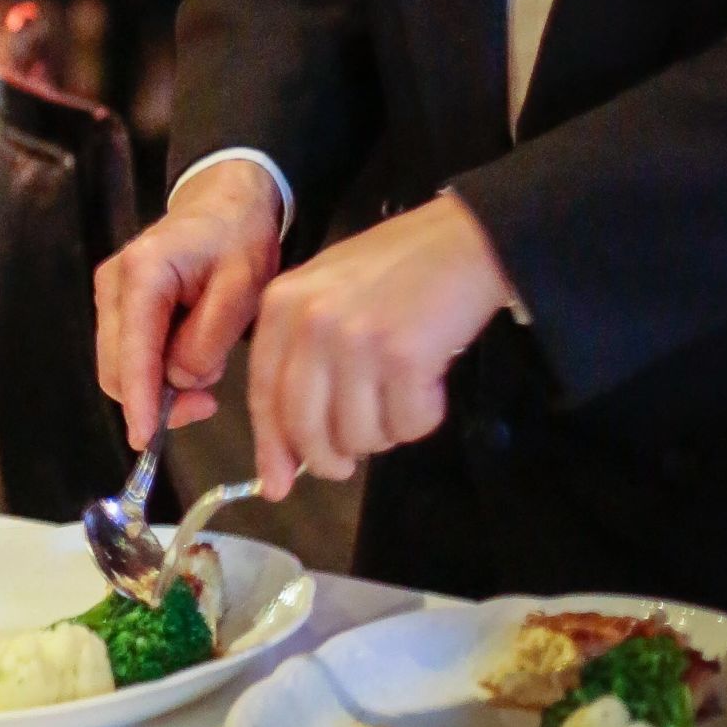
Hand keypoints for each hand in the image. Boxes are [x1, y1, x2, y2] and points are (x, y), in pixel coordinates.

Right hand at [94, 158, 286, 445]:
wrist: (224, 207)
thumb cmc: (238, 241)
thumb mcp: (243, 286)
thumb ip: (211, 336)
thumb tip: (181, 380)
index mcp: (143, 272)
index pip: (132, 350)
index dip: (138, 399)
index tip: (144, 440)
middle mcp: (112, 284)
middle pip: (116, 366)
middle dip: (155, 397)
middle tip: (209, 401)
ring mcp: (109, 295)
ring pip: (120, 366)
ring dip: (160, 385)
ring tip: (209, 368)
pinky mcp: (116, 307)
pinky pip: (130, 355)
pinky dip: (158, 371)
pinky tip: (193, 358)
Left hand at [246, 193, 512, 496]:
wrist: (462, 241)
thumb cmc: (397, 270)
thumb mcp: (328, 295)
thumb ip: (302, 357)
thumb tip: (291, 445)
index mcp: (282, 306)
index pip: (263, 393)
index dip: (271, 447)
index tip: (277, 485)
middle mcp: (310, 323)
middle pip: (305, 426)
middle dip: (327, 458)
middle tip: (345, 466)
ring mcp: (355, 340)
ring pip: (357, 434)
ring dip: (382, 433)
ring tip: (400, 396)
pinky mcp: (403, 357)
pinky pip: (406, 425)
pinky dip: (421, 419)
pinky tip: (429, 385)